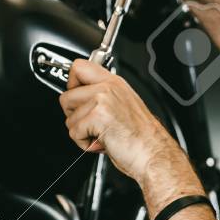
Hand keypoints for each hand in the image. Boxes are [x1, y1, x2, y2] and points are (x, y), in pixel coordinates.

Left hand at [59, 59, 176, 184]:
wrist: (153, 153)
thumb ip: (102, 96)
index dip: (71, 85)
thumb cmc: (141, 138)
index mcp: (114, 82)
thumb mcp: (122, 106)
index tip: (77, 100)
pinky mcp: (98, 116)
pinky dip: (84, 143)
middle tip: (91, 124)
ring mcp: (103, 99)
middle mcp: (108, 87)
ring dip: (80, 133)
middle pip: (66, 96)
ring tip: (100, 135)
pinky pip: (74, 132)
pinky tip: (101, 142)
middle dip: (73, 116)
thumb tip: (79, 98)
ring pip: (69, 117)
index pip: (79, 67)